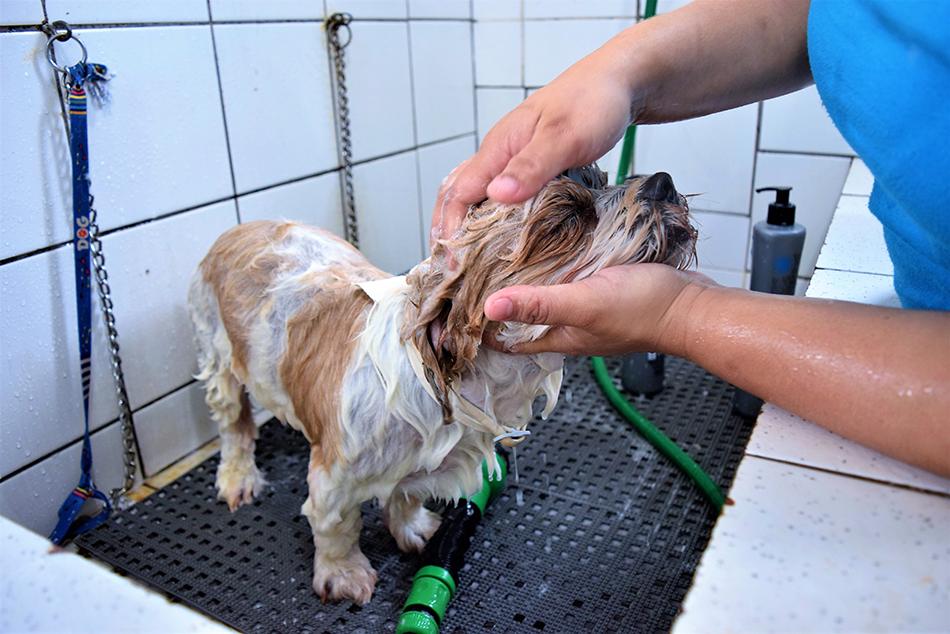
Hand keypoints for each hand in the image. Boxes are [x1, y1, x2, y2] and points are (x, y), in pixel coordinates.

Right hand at [430, 49, 635, 245]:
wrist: (617, 82)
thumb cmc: (594, 104)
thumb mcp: (565, 137)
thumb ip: (532, 166)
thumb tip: (496, 195)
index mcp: (498, 148)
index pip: (459, 194)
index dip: (451, 230)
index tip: (453, 264)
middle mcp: (499, 155)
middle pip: (456, 195)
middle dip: (447, 231)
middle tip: (449, 270)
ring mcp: (512, 160)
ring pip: (473, 195)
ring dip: (464, 226)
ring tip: (465, 260)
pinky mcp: (529, 166)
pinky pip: (497, 195)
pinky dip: (488, 217)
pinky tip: (498, 237)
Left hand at [483, 264, 717, 355]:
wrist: (693, 304)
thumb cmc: (642, 310)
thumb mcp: (583, 303)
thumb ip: (539, 304)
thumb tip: (489, 307)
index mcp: (557, 337)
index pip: (507, 340)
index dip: (480, 328)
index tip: (454, 309)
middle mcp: (568, 326)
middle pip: (522, 316)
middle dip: (497, 299)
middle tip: (470, 271)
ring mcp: (587, 308)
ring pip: (545, 295)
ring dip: (524, 279)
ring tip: (498, 252)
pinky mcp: (603, 287)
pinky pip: (569, 277)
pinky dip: (554, 264)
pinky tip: (548, 243)